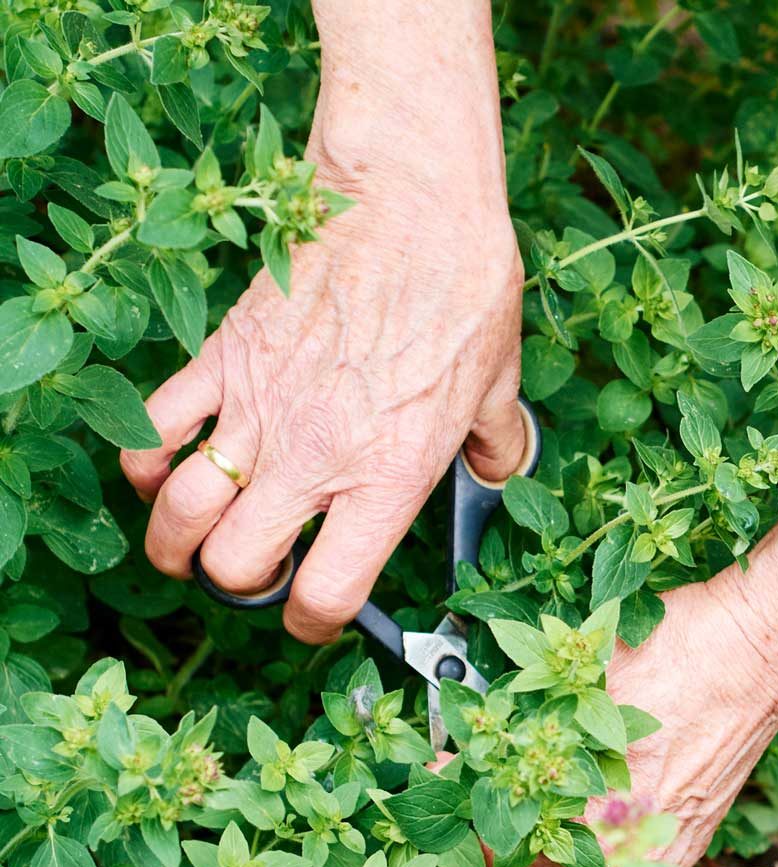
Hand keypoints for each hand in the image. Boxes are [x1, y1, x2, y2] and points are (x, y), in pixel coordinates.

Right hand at [120, 1, 523, 643]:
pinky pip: (153, 428)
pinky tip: (164, 466)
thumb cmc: (464, 288)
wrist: (411, 200)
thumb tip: (499, 468)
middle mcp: (316, 459)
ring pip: (179, 513)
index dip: (316, 624)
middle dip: (240, 586)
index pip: (327, 594)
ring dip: (175, 543)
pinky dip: (145, 460)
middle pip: (236, 566)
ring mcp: (260, 409)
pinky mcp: (224, 358)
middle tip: (258, 572)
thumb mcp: (500, 385)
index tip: (316, 614)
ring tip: (190, 545)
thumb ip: (497, 445)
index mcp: (388, 478)